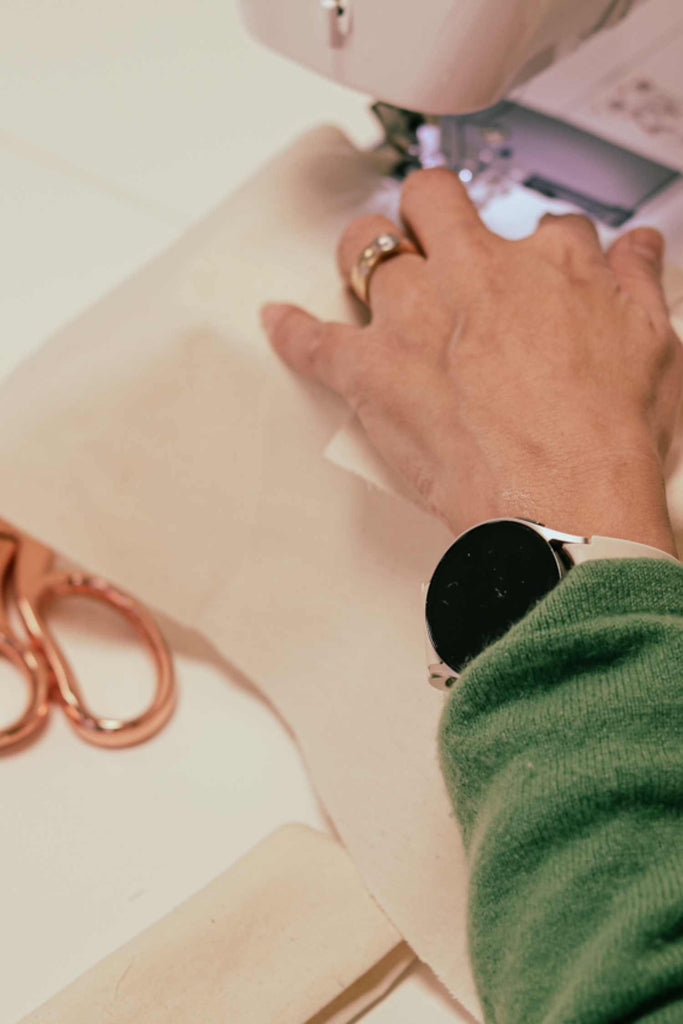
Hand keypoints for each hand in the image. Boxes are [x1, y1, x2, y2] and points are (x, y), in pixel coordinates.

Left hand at [262, 168, 682, 554]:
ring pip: (366, 246)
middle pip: (435, 201)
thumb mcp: (655, 347)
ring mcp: (416, 317)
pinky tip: (278, 319)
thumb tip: (638, 250)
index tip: (535, 266)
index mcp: (549, 262)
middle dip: (434, 209)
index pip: (543, 225)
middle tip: (436, 233)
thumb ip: (638, 285)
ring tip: (368, 265)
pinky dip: (292, 329)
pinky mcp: (372, 372)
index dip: (539, 245)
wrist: (563, 506)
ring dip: (366, 250)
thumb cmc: (608, 440)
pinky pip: (314, 340)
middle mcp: (475, 272)